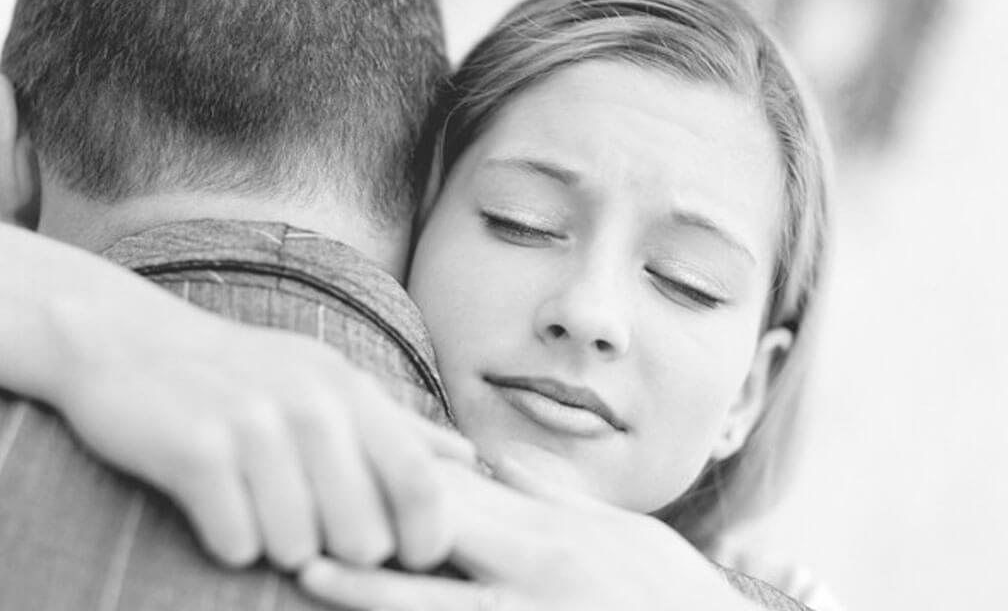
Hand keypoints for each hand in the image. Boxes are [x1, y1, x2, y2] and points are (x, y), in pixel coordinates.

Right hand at [44, 295, 474, 570]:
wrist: (131, 342)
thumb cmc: (246, 374)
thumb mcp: (329, 382)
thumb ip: (400, 425)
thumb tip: (469, 457)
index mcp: (351, 391)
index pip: (421, 481)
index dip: (426, 535)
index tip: (409, 556)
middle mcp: (312, 404)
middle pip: (364, 533)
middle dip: (341, 551)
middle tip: (310, 526)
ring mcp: (254, 424)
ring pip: (297, 549)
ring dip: (277, 545)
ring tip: (257, 506)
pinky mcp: (196, 450)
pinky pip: (236, 543)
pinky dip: (228, 540)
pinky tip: (216, 505)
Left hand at [298, 460, 762, 610]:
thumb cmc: (673, 599)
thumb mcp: (624, 536)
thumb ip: (557, 498)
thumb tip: (502, 458)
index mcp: (553, 541)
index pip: (466, 494)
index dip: (403, 472)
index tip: (348, 446)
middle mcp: (533, 583)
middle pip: (438, 539)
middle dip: (369, 520)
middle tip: (299, 497)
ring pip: (436, 607)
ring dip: (369, 591)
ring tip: (308, 568)